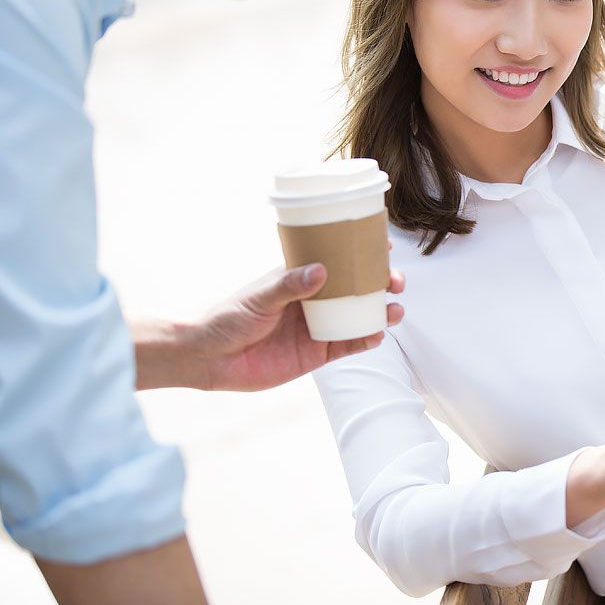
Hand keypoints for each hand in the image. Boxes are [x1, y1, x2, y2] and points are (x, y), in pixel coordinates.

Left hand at [136, 264, 405, 390]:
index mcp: (300, 278)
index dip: (361, 252)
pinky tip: (378, 335)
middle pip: (356, 288)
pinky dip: (365, 340)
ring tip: (395, 310)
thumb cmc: (227, 318)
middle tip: (394, 282)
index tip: (383, 245)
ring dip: (380, 312)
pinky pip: (348, 345)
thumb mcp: (259, 297)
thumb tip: (321, 271)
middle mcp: (314, 300)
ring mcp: (317, 327)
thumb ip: (290, 286)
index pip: (336, 260)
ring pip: (358, 316)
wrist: (208, 358)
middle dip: (380, 283)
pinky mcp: (315, 354)